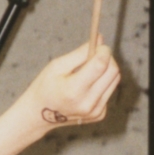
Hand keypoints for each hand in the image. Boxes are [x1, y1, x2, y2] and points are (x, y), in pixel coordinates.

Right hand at [0, 40, 119, 154]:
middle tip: (95, 53)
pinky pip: (109, 91)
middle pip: (113, 72)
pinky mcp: (99, 115)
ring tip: (88, 70)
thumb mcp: (57, 66)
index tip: (99, 44)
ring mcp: (95, 112)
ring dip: (105, 70)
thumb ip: (80, 53)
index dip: (103, 50)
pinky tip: (87, 86)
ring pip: (114, 81)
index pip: (101, 65)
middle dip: (107, 58)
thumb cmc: (45, 86)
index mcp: (74, 90)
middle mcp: (88, 103)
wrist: (39, 115)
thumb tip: (100, 40)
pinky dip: (102, 83)